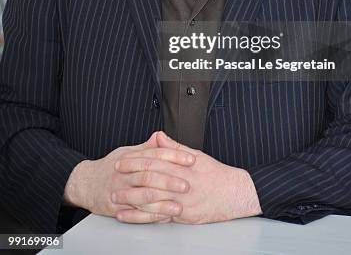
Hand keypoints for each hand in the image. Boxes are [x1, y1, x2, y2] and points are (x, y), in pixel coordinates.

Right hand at [64, 132, 195, 223]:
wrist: (86, 183)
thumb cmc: (109, 167)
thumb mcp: (127, 152)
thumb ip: (146, 147)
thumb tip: (161, 136)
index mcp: (130, 157)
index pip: (155, 155)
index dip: (174, 156)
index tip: (191, 159)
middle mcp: (125, 173)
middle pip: (149, 175)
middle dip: (169, 180)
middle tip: (187, 184)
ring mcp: (120, 191)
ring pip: (142, 196)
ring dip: (162, 202)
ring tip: (178, 205)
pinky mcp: (116, 208)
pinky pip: (135, 213)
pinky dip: (150, 216)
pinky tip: (162, 217)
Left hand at [114, 132, 261, 223]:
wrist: (234, 194)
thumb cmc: (216, 174)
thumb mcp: (196, 155)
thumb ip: (174, 147)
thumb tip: (158, 136)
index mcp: (183, 166)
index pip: (154, 161)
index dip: (136, 161)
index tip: (122, 160)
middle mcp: (181, 184)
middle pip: (150, 180)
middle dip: (129, 180)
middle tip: (113, 179)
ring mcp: (182, 201)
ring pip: (152, 201)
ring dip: (132, 200)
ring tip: (116, 199)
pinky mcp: (183, 217)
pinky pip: (159, 217)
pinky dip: (143, 217)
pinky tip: (131, 216)